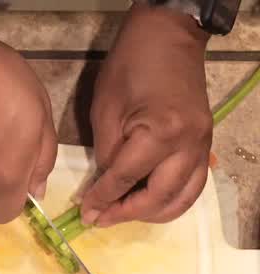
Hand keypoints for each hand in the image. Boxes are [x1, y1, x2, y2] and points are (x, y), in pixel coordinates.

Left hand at [80, 6, 210, 227]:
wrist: (167, 37)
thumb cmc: (130, 67)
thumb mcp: (105, 110)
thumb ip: (106, 153)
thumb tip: (104, 186)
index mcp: (160, 134)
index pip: (126, 179)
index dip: (103, 199)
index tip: (85, 214)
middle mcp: (188, 144)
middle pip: (160, 197)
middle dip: (128, 213)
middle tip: (101, 219)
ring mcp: (202, 145)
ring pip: (184, 197)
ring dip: (153, 212)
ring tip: (123, 213)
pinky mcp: (205, 143)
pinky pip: (193, 183)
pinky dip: (171, 198)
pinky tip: (148, 201)